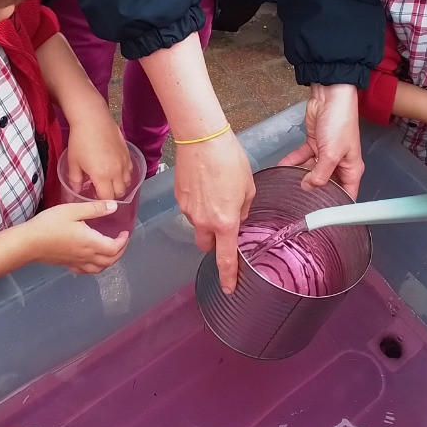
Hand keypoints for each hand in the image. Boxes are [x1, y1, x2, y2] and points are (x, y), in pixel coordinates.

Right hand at [25, 200, 129, 272]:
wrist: (28, 242)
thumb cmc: (49, 224)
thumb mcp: (73, 211)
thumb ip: (95, 209)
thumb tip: (114, 207)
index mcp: (90, 242)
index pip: (114, 248)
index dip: (123, 241)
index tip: (125, 232)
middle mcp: (86, 255)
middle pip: (110, 260)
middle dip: (120, 251)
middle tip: (122, 240)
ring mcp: (77, 262)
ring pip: (100, 268)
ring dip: (110, 261)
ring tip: (111, 249)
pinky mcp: (68, 264)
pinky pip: (86, 271)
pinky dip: (95, 267)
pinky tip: (92, 259)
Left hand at [66, 112, 131, 199]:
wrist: (92, 119)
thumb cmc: (80, 140)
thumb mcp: (73, 162)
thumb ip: (75, 180)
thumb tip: (76, 191)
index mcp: (102, 176)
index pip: (107, 198)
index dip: (100, 199)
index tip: (92, 193)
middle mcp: (116, 171)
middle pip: (120, 193)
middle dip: (111, 194)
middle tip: (100, 188)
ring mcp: (124, 162)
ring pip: (127, 182)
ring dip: (119, 185)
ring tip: (108, 179)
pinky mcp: (127, 154)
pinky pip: (130, 170)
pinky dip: (124, 174)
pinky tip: (114, 168)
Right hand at [174, 129, 254, 293]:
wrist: (201, 139)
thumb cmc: (229, 159)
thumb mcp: (248, 187)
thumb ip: (244, 209)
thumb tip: (238, 217)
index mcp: (225, 222)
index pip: (225, 258)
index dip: (227, 276)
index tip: (229, 288)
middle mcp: (203, 221)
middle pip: (206, 245)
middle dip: (214, 241)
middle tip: (224, 225)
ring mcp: (187, 210)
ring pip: (197, 224)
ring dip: (206, 217)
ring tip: (217, 191)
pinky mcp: (178, 197)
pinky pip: (190, 208)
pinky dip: (198, 203)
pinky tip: (206, 183)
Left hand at [279, 83, 363, 198]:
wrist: (330, 96)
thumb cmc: (340, 122)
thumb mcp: (331, 154)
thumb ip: (320, 175)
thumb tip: (308, 188)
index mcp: (351, 168)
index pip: (346, 195)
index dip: (336, 206)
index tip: (321, 216)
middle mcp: (340, 163)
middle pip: (327, 185)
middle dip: (314, 192)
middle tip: (298, 202)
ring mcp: (326, 154)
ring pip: (311, 172)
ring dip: (299, 176)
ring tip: (286, 186)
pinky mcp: (314, 144)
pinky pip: (302, 158)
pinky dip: (292, 162)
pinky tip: (281, 168)